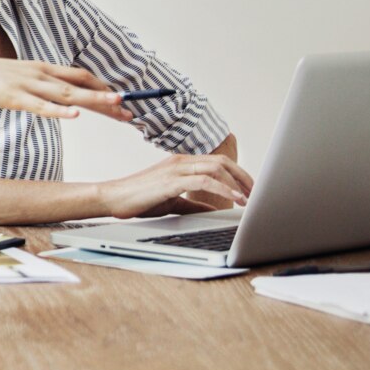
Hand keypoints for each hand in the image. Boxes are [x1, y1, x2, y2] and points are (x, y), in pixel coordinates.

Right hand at [0, 55, 131, 121]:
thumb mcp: (15, 79)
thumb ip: (34, 86)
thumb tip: (50, 96)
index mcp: (41, 69)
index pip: (80, 77)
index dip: (103, 87)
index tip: (122, 100)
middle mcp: (39, 74)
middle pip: (81, 85)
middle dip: (108, 98)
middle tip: (131, 111)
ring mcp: (27, 85)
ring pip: (67, 95)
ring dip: (94, 101)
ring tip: (116, 106)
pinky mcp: (12, 97)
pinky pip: (39, 106)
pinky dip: (58, 112)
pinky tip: (75, 116)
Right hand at [96, 151, 255, 218]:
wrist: (112, 198)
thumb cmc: (138, 198)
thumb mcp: (172, 201)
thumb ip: (193, 202)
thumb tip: (213, 208)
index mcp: (181, 163)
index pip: (217, 162)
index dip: (238, 174)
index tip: (250, 189)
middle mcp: (181, 161)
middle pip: (222, 161)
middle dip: (243, 177)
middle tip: (257, 193)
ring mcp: (176, 169)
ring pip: (216, 168)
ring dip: (237, 183)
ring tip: (249, 198)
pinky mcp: (171, 181)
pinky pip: (204, 180)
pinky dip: (222, 189)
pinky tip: (233, 199)